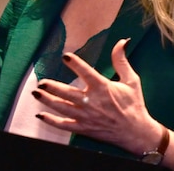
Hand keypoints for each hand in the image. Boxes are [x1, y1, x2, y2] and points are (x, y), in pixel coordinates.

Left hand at [33, 38, 163, 154]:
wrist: (137, 133)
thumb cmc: (134, 105)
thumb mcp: (131, 80)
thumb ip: (121, 60)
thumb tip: (122, 41)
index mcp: (103, 88)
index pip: (86, 73)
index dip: (75, 64)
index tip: (65, 57)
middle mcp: (92, 102)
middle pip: (67, 93)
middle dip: (52, 87)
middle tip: (41, 81)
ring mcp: (86, 116)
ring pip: (62, 108)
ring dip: (47, 101)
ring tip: (36, 93)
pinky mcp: (84, 128)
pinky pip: (64, 125)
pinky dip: (51, 121)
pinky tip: (40, 115)